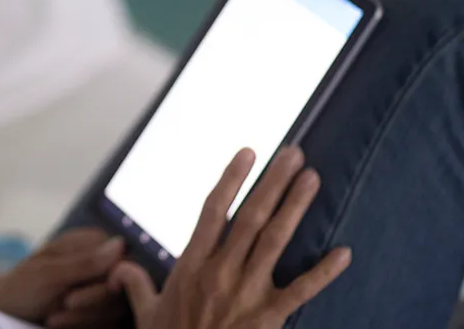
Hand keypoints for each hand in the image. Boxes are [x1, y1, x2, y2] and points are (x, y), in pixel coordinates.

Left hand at [0, 228, 127, 326]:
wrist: (8, 310)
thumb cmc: (22, 285)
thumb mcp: (48, 272)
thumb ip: (85, 262)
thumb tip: (120, 243)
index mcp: (94, 244)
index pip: (123, 264)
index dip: (104, 285)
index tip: (74, 298)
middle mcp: (102, 265)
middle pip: (121, 291)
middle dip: (90, 305)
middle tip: (61, 307)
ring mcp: (102, 289)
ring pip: (115, 311)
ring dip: (83, 318)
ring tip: (53, 318)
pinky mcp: (99, 311)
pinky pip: (108, 323)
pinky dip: (83, 326)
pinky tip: (58, 323)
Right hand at [112, 147, 350, 328]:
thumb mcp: (147, 314)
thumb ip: (136, 285)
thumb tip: (119, 268)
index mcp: (192, 265)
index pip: (213, 210)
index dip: (231, 179)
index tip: (247, 152)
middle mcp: (220, 272)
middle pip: (250, 216)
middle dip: (272, 182)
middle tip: (293, 153)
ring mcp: (247, 293)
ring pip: (275, 241)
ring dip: (295, 207)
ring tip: (311, 179)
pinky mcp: (269, 317)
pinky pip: (302, 291)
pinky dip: (324, 272)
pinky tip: (344, 252)